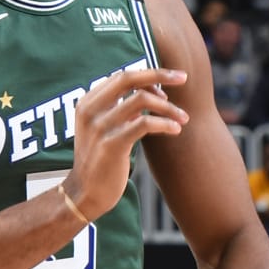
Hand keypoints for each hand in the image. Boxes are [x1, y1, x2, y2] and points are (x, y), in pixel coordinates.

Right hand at [63, 64, 188, 222]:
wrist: (85, 193)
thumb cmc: (100, 160)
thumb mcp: (104, 128)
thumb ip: (120, 109)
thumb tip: (150, 92)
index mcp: (87, 102)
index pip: (122, 76)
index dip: (148, 75)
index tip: (170, 81)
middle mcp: (90, 110)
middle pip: (129, 78)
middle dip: (160, 75)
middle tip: (184, 78)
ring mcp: (99, 126)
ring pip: (141, 100)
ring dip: (168, 106)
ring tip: (183, 117)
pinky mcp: (112, 144)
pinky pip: (145, 124)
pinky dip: (164, 123)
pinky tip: (175, 130)